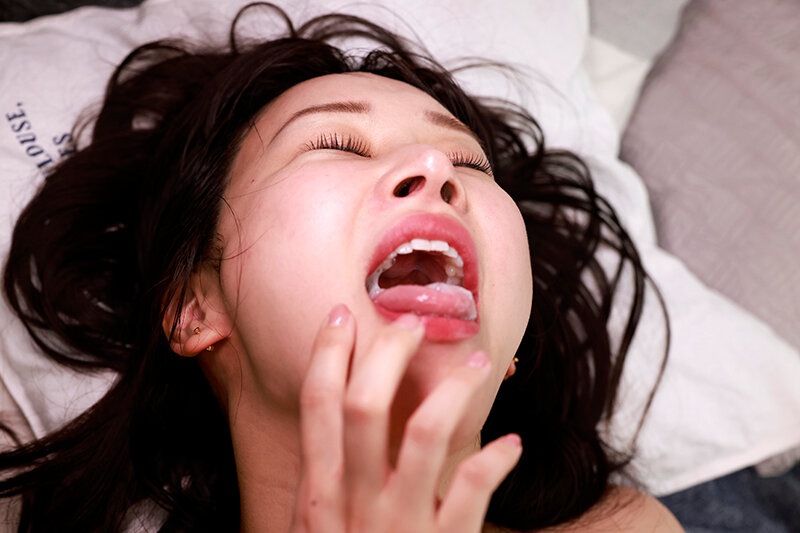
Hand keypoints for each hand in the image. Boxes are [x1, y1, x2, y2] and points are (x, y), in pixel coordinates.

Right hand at [290, 305, 521, 532]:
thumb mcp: (319, 526)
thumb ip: (327, 477)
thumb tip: (338, 414)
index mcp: (318, 497)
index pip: (317, 407)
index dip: (326, 353)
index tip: (340, 313)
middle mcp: (354, 504)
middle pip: (363, 405)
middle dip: (388, 352)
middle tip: (413, 322)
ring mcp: (399, 524)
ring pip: (425, 430)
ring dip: (456, 386)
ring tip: (479, 363)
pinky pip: (474, 484)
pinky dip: (496, 457)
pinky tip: (510, 444)